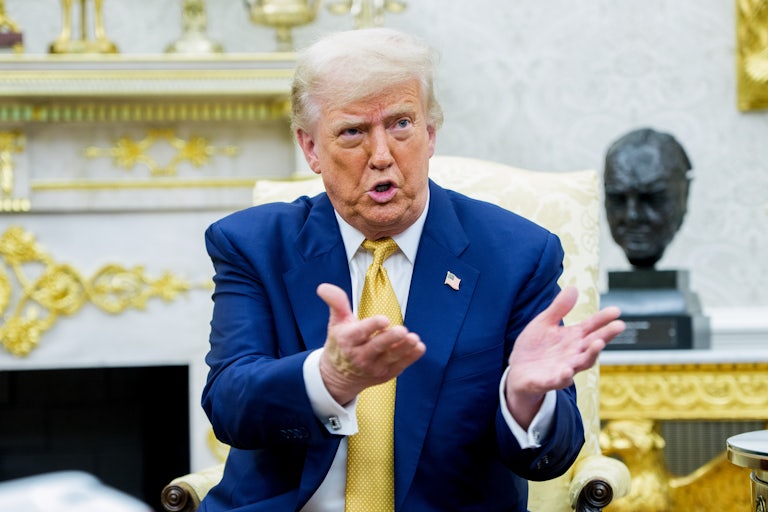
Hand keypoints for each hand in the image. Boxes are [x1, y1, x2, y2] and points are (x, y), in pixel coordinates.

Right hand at [316, 283, 425, 404]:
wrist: (337, 376)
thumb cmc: (340, 344)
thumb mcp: (336, 322)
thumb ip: (336, 302)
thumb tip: (323, 287)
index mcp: (347, 340)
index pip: (360, 333)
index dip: (372, 326)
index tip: (384, 319)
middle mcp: (359, 356)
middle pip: (377, 347)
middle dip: (390, 339)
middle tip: (402, 330)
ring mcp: (373, 367)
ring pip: (391, 357)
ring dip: (404, 349)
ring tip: (414, 339)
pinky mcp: (385, 374)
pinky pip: (400, 366)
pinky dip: (410, 358)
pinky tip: (418, 347)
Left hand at [505, 286, 624, 427]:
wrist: (519, 371)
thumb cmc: (536, 346)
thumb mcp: (544, 323)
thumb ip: (559, 308)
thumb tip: (574, 287)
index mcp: (573, 338)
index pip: (591, 326)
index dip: (603, 319)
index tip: (616, 310)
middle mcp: (573, 354)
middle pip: (593, 344)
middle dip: (606, 335)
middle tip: (619, 325)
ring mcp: (563, 368)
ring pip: (582, 363)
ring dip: (591, 354)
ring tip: (598, 343)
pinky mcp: (548, 381)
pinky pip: (558, 380)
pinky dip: (563, 377)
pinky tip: (567, 371)